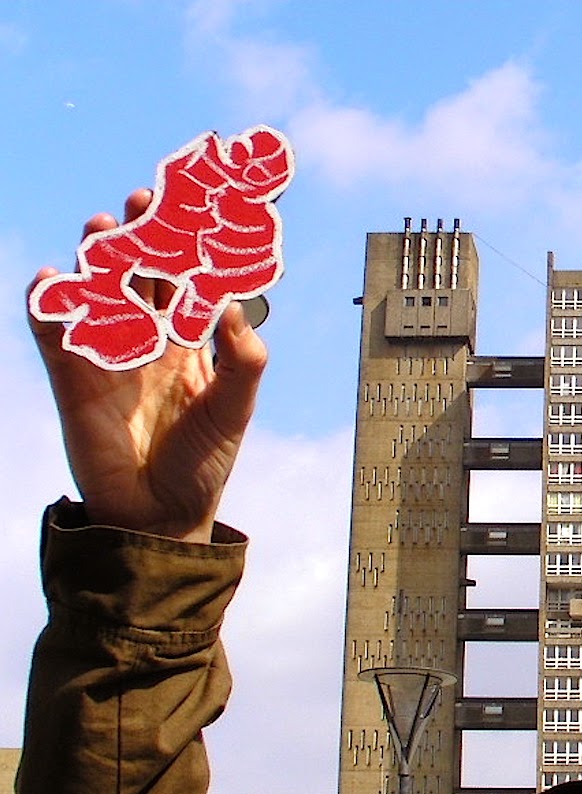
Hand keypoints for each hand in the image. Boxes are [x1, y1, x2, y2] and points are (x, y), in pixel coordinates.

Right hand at [29, 189, 266, 541]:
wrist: (160, 515)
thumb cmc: (204, 462)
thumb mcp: (234, 409)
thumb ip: (243, 360)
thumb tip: (234, 306)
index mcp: (191, 343)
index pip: (190, 283)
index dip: (192, 246)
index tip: (201, 207)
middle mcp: (149, 340)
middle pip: (141, 274)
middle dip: (143, 234)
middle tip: (146, 198)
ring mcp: (108, 355)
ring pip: (97, 290)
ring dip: (96, 256)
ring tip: (103, 226)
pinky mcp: (72, 378)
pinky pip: (53, 333)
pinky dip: (46, 303)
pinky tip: (50, 279)